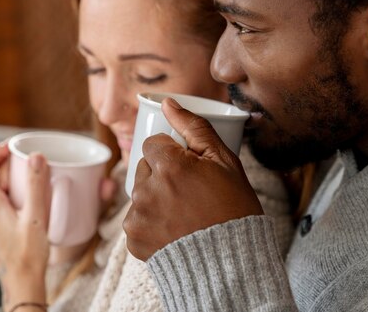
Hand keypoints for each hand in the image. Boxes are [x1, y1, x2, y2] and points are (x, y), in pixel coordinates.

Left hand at [0, 144, 47, 307]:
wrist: (21, 283)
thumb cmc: (29, 252)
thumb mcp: (37, 215)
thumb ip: (35, 184)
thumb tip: (35, 156)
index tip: (12, 149)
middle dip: (4, 166)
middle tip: (26, 163)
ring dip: (5, 182)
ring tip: (28, 182)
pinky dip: (5, 197)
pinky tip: (25, 205)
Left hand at [123, 98, 263, 260]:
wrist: (232, 266)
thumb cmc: (234, 210)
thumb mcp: (224, 162)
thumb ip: (194, 127)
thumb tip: (168, 102)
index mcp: (169, 166)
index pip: (154, 144)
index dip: (173, 155)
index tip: (190, 170)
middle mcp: (147, 189)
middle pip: (145, 168)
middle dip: (162, 175)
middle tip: (189, 194)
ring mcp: (138, 216)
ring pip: (140, 193)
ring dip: (155, 198)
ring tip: (184, 215)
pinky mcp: (133, 239)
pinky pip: (137, 220)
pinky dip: (151, 223)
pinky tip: (174, 231)